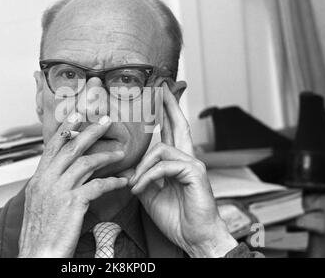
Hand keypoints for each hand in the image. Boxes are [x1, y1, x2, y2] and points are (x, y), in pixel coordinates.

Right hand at [18, 113, 127, 257]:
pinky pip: (98, 185)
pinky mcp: (73, 203)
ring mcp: (59, 190)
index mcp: (38, 179)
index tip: (77, 115)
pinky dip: (112, 182)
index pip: (52, 147)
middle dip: (90, 131)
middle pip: (71, 148)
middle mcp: (46, 181)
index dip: (66, 129)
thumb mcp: (39, 204)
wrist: (37, 255)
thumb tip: (65, 173)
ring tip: (120, 153)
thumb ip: (51, 185)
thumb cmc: (40, 233)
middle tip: (106, 121)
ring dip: (106, 156)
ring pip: (86, 163)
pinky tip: (122, 181)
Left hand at [129, 83, 237, 257]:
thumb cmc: (176, 216)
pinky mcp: (195, 172)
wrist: (193, 237)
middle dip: (169, 104)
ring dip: (142, 167)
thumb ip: (142, 175)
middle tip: (161, 87)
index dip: (166, 113)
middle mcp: (187, 157)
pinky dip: (148, 176)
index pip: (172, 131)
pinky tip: (140, 188)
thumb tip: (129, 166)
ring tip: (134, 185)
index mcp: (177, 161)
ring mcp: (193, 163)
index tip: (159, 96)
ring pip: (161, 148)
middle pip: (179, 124)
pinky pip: (164, 165)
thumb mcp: (150, 193)